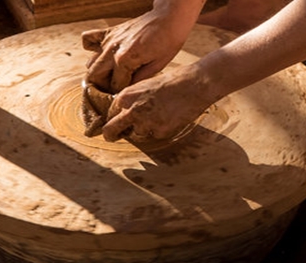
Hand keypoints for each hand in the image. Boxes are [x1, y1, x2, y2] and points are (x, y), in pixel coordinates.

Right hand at [83, 6, 197, 92]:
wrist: (168, 18)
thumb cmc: (168, 41)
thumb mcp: (158, 66)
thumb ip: (138, 80)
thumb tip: (125, 91)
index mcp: (124, 60)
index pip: (113, 86)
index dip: (119, 94)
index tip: (125, 96)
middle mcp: (112, 50)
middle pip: (95, 77)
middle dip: (103, 87)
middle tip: (115, 89)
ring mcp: (109, 40)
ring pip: (91, 64)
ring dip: (99, 73)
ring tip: (112, 76)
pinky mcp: (109, 32)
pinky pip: (88, 39)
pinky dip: (91, 49)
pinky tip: (102, 55)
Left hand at [101, 64, 219, 141]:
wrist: (195, 84)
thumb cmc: (173, 81)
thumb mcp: (146, 84)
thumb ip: (133, 99)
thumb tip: (124, 112)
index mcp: (126, 96)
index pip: (110, 114)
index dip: (113, 119)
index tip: (116, 123)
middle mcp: (132, 110)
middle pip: (111, 131)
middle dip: (111, 135)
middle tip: (113, 137)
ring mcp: (146, 123)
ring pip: (137, 134)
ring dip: (144, 130)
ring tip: (160, 115)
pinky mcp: (160, 132)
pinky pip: (155, 135)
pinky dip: (161, 129)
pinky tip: (171, 116)